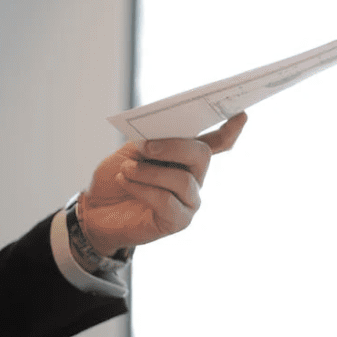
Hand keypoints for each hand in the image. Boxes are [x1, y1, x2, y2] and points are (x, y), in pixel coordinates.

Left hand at [77, 112, 247, 255]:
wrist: (95, 209)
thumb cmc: (117, 177)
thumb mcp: (132, 150)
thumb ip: (152, 140)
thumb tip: (161, 133)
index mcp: (187, 156)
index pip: (217, 143)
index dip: (230, 130)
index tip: (241, 115)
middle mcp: (195, 177)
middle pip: (201, 155)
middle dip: (175, 147)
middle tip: (145, 147)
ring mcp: (189, 200)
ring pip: (182, 180)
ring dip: (150, 172)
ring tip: (126, 169)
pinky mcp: (178, 221)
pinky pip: (166, 201)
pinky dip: (142, 188)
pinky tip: (126, 182)